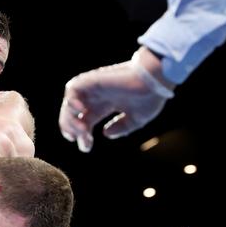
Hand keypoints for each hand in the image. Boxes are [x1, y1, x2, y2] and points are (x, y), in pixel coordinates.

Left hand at [58, 47, 173, 151]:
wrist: (157, 80)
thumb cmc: (150, 97)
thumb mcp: (136, 119)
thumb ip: (121, 127)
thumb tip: (106, 134)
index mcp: (104, 106)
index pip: (84, 121)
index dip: (81, 135)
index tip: (86, 146)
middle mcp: (96, 97)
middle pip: (73, 116)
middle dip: (74, 131)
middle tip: (85, 142)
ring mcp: (93, 88)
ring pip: (69, 104)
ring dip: (70, 119)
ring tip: (83, 129)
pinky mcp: (92, 80)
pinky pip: (72, 89)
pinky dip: (71, 101)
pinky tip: (81, 111)